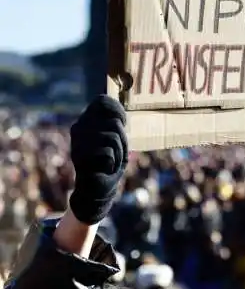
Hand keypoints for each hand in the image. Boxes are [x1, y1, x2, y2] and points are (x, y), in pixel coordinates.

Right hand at [69, 95, 128, 224]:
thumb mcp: (117, 138)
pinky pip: (108, 152)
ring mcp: (77, 142)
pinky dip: (113, 162)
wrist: (98, 188)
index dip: (118, 111)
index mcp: (87, 120)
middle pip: (114, 122)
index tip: (121, 125)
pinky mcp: (79, 156)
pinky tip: (104, 168)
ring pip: (113, 137)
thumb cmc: (110, 161)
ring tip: (110, 161)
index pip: (102, 101)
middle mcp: (78, 127)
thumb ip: (115, 122)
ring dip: (119, 152)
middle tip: (115, 152)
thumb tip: (114, 111)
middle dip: (122, 139)